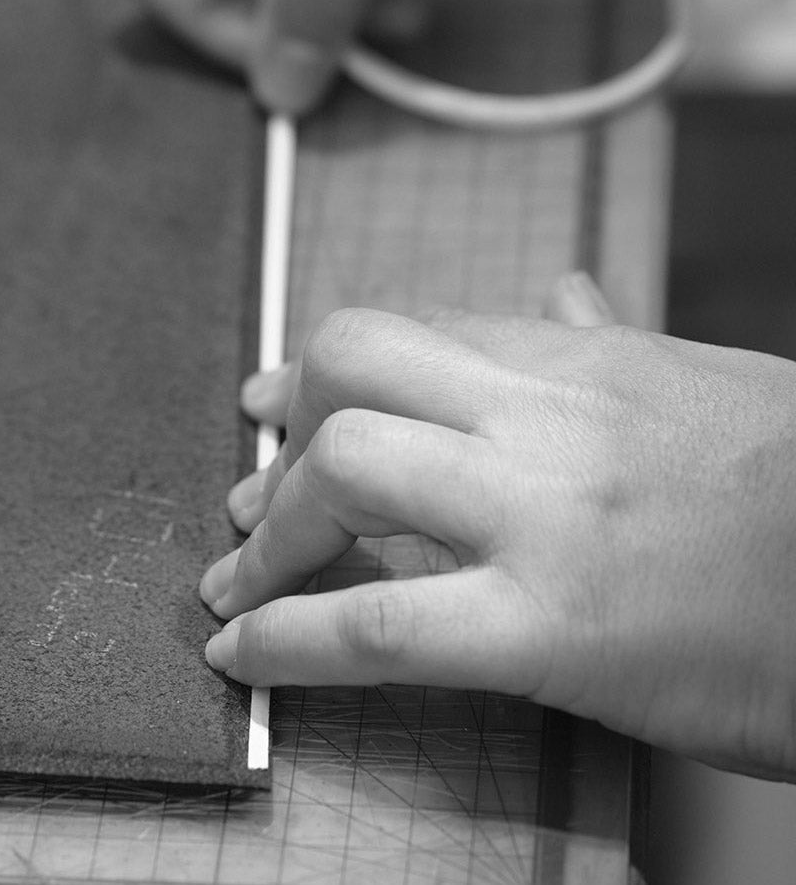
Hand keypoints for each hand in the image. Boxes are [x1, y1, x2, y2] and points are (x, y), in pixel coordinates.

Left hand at [200, 273, 795, 779]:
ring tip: (242, 584)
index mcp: (583, 358)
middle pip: (351, 362)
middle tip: (260, 498)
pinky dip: (286, 637)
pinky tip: (244, 657)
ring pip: (345, 466)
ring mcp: (544, 513)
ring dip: (268, 532)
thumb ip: (614, 339)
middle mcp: (549, 413)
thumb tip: (565, 294)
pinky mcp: (553, 628)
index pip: (410, 332)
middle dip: (283, 433)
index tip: (270, 405)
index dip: (314, 373)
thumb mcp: (708, 383)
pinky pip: (376, 622)